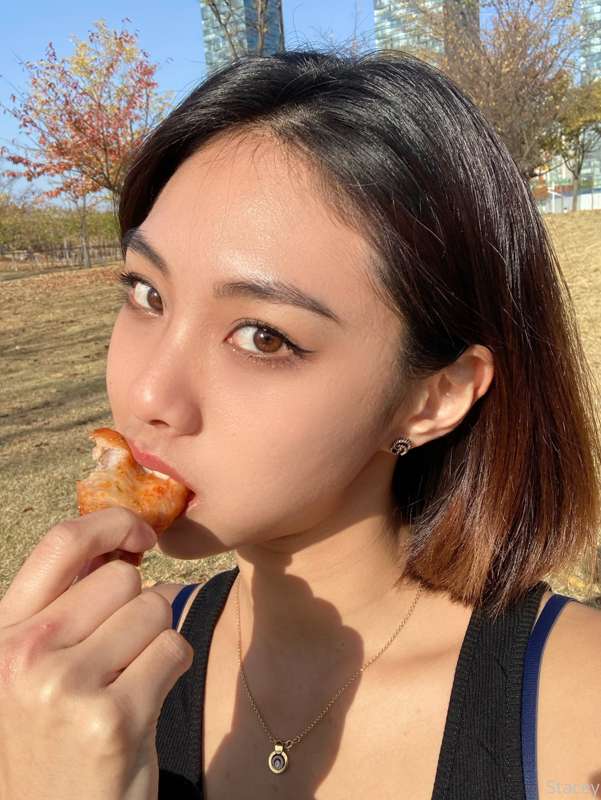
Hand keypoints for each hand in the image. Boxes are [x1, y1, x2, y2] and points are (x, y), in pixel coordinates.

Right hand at [0, 507, 193, 799]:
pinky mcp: (111, 718)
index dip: (112, 523)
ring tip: (130, 680)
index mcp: (3, 634)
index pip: (61, 543)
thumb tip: (123, 542)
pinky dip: (173, 666)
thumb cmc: (55, 738)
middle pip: (123, 578)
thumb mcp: (36, 667)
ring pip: (156, 609)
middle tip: (124, 649)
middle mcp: (24, 655)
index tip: (141, 535)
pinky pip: (174, 649)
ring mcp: (65, 687)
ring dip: (157, 638)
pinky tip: (145, 702)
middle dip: (139, 603)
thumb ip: (68, 604)